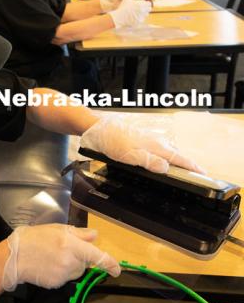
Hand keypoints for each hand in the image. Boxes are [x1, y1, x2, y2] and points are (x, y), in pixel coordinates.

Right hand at [2, 224, 119, 290]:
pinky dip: (61, 272)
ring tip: (53, 255)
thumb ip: (78, 233)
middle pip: (85, 263)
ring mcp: (63, 274)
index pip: (97, 256)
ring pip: (76, 271)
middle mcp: (70, 261)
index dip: (110, 263)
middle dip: (80, 257)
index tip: (117, 269)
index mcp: (71, 245)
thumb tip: (95, 236)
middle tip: (63, 248)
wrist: (15, 256)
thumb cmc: (35, 238)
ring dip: (71, 265)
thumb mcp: (57, 229)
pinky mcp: (56, 284)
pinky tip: (48, 264)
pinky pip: (66, 278)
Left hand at [80, 114, 203, 173]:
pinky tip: (158, 161)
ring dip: (174, 161)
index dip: (192, 166)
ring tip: (179, 171)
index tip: (204, 173)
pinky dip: (163, 156)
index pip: (179, 158)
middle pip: (176, 155)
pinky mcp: (141, 139)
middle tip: (193, 175)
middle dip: (185, 165)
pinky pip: (157, 149)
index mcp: (156, 146)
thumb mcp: (130, 155)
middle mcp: (155, 141)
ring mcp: (148, 139)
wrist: (99, 128)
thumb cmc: (112, 141)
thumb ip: (149, 161)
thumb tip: (167, 167)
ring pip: (166, 152)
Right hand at [108, 0, 150, 28]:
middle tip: (143, 7)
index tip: (146, 3)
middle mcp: (143, 11)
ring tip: (138, 12)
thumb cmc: (123, 8)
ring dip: (143, 13)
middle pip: (149, 9)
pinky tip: (134, 17)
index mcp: (141, 4)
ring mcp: (141, 17)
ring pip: (146, 15)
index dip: (147, 3)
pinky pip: (141, 20)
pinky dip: (139, 18)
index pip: (149, 3)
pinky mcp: (139, 22)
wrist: (119, 17)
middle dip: (147, 8)